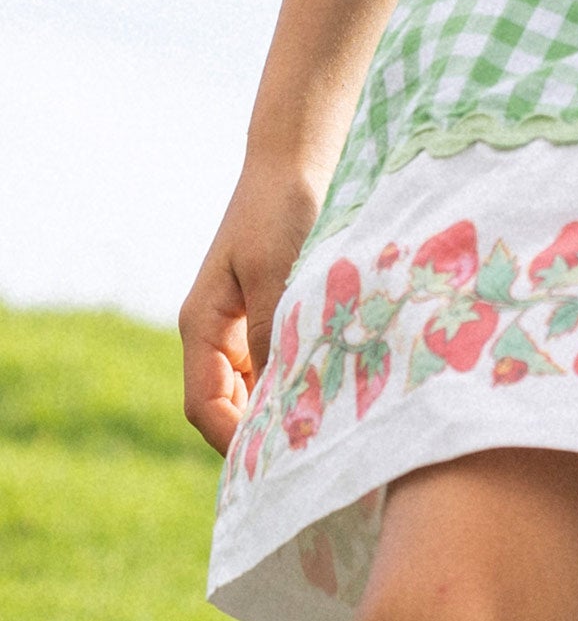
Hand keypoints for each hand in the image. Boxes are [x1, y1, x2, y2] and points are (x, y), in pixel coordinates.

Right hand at [179, 158, 325, 452]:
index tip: (273, 463)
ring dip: (281, 405)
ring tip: (323, 426)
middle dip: (258, 431)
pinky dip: (296, 376)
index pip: (204, 405)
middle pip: (227, 404)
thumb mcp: (275, 270)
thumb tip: (277, 398)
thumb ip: (271, 331)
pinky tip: (331, 384)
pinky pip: (277, 360)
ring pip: (254, 386)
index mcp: (202, 324)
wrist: (296, 157)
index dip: (232, 440)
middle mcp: (217, 330)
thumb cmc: (280, 208)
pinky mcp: (272, 309)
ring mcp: (243, 321)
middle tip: (306, 453)